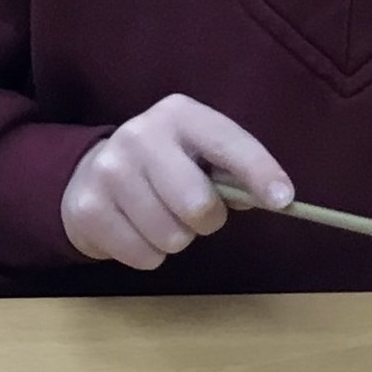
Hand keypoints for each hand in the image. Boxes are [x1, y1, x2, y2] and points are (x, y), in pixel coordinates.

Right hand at [61, 95, 291, 269]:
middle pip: (197, 204)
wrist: (88, 174)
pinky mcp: (88, 209)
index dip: (259, 172)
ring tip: (162, 218)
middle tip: (198, 214)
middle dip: (208, 220)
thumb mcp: (199, 153)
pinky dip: (150, 254)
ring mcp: (109, 171)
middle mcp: (141, 135)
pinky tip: (138, 230)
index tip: (283, 199)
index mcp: (179, 115)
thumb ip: (234, 172)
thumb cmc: (165, 166)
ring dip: (177, 239)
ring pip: (171, 236)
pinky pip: (144, 256)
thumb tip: (273, 197)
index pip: (228, 143)